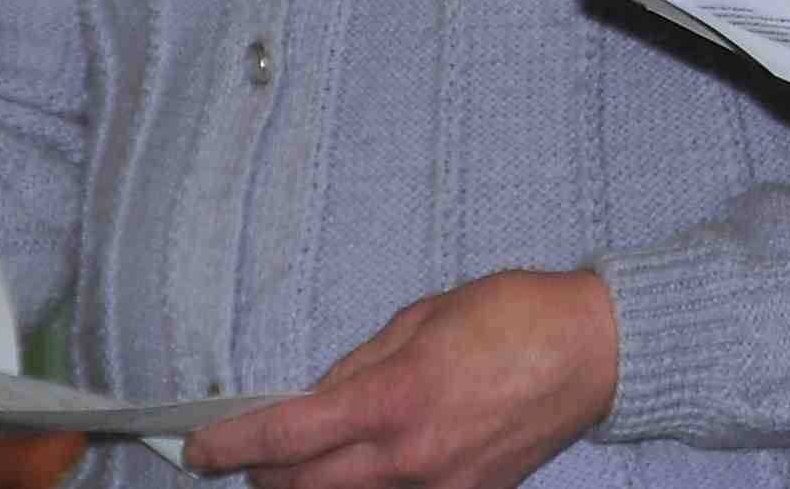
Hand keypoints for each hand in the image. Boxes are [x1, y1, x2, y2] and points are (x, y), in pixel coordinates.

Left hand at [180, 267, 615, 486]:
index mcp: (395, 398)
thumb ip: (360, 364)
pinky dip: (366, 488)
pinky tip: (366, 464)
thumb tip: (315, 398)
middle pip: (304, 488)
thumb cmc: (513, 317)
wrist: (593, 353)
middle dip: (262, 475)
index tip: (197, 448)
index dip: (231, 445)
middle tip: (244, 456)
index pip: (288, 436)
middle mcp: (410, 456)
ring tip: (300, 462)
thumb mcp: (421, 317)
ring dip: (311, 486)